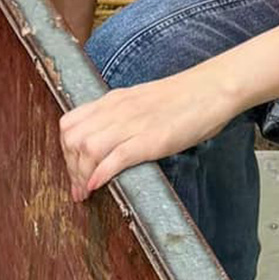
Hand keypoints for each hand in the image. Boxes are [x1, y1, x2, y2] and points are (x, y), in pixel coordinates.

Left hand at [59, 69, 236, 201]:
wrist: (213, 88)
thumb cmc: (184, 97)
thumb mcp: (143, 101)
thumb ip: (123, 116)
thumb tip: (111, 140)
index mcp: (114, 100)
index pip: (70, 124)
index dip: (65, 151)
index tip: (74, 170)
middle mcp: (117, 110)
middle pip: (72, 139)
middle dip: (70, 167)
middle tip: (78, 188)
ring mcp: (133, 124)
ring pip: (87, 148)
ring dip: (81, 175)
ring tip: (86, 192)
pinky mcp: (151, 139)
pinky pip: (116, 157)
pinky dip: (101, 174)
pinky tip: (98, 185)